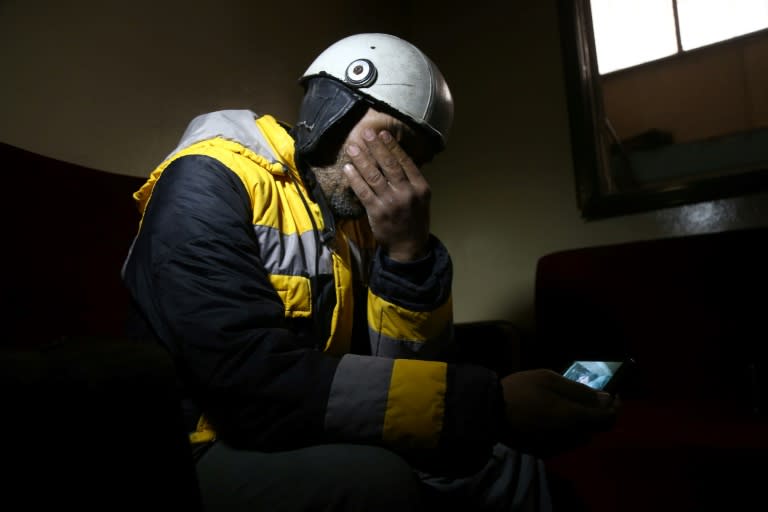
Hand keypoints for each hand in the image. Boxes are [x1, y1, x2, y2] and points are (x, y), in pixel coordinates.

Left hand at [343, 129, 429, 261]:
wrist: (409, 246)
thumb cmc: (414, 219)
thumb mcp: (421, 198)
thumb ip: (410, 180)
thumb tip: (393, 157)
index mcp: (420, 187)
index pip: (405, 162)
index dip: (392, 146)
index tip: (383, 133)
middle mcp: (407, 193)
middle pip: (389, 165)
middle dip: (376, 147)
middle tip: (366, 133)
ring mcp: (391, 202)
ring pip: (374, 176)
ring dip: (362, 159)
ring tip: (353, 147)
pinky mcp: (377, 212)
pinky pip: (363, 192)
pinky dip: (355, 179)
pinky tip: (348, 169)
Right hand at [499, 369, 618, 456]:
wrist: (489, 412)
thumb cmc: (521, 389)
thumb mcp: (550, 379)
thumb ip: (580, 391)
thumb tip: (606, 399)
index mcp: (575, 418)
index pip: (608, 419)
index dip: (615, 407)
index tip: (612, 395)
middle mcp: (570, 437)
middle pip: (594, 429)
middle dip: (595, 414)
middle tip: (586, 397)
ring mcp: (557, 447)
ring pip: (579, 437)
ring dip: (580, 423)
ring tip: (566, 406)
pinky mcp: (544, 452)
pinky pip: (564, 442)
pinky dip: (565, 430)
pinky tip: (551, 418)